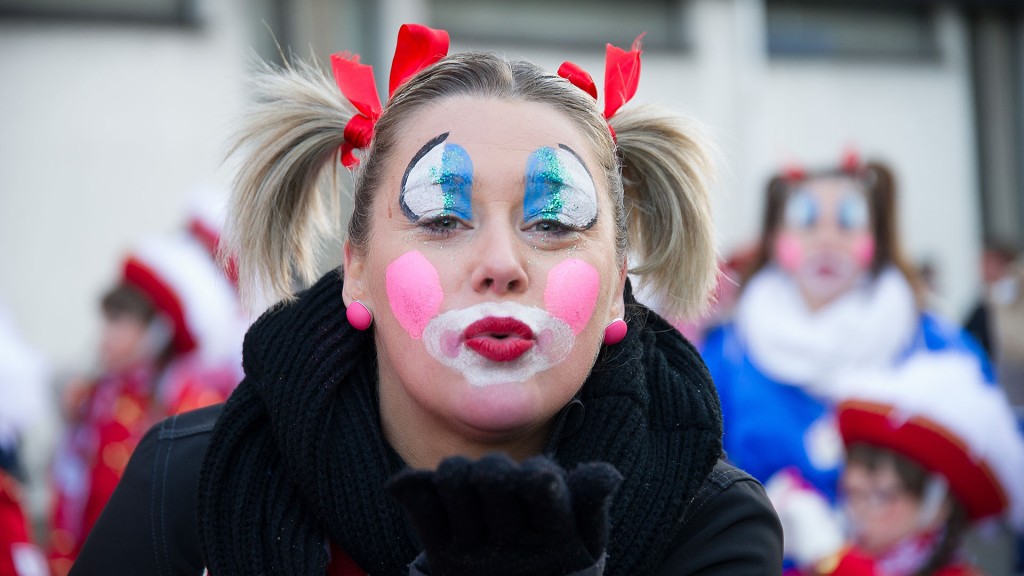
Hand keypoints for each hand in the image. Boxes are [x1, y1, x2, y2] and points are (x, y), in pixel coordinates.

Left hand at [386, 453, 621, 575]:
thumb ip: (592, 499)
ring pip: (454, 481)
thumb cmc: (559, 559)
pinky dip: (413, 484)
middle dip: (496, 468)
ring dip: (459, 471)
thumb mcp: (586, 536)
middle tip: (499, 476)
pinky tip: (416, 481)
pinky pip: (419, 505)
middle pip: (491, 476)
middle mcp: (511, 549)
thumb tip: (608, 474)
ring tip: (469, 481)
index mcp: (555, 540)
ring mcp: (471, 554)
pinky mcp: (440, 555)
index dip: (537, 475)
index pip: (539, 488)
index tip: (540, 477)